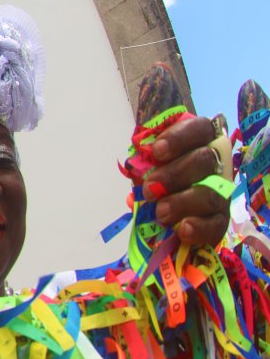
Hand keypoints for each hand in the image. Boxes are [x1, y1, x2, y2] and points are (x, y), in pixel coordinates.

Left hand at [145, 115, 228, 245]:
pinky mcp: (221, 219)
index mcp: (198, 143)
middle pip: (205, 159)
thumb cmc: (156, 181)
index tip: (157, 151)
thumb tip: (136, 166)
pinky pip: (216, 224)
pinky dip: (199, 227)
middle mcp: (216, 164)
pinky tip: (183, 229)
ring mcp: (221, 192)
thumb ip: (145, 162)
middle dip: (174, 174)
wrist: (166, 216)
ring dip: (182, 202)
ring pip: (211, 192)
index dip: (180, 137)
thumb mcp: (147, 167)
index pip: (200, 129)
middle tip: (150, 189)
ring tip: (160, 212)